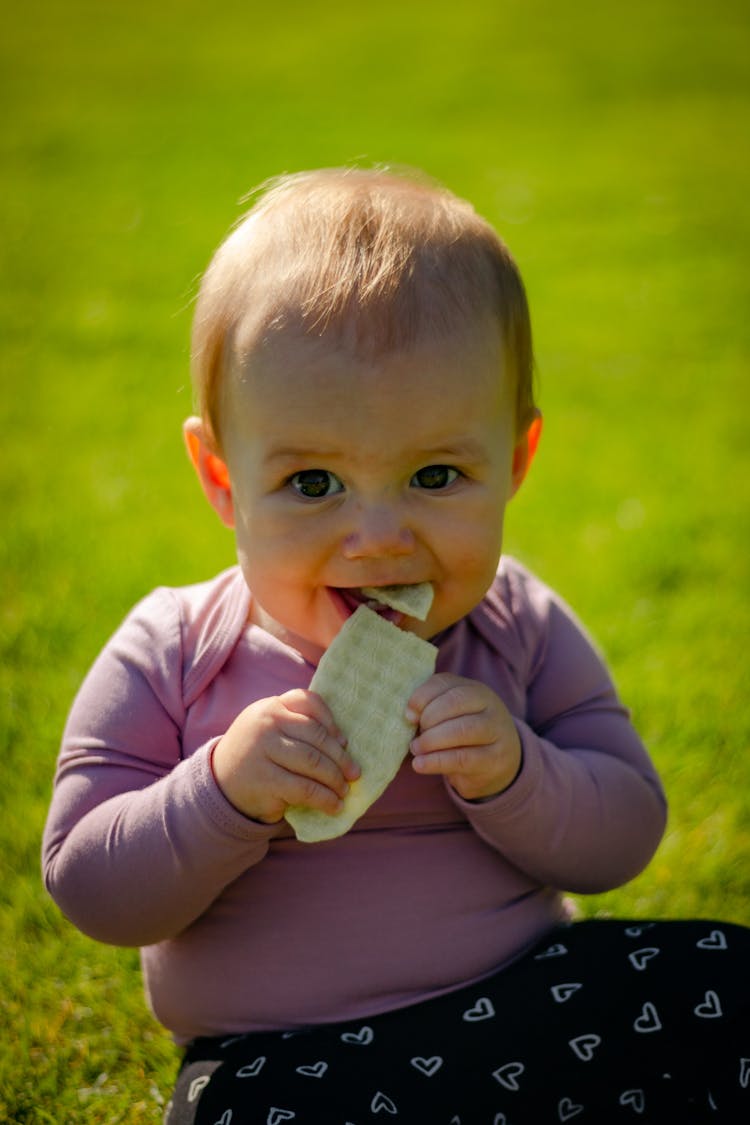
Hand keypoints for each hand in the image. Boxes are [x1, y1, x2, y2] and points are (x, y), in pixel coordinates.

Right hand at [211, 690, 359, 823]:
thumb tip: (344, 745)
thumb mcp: (270, 729)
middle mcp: (266, 724)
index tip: (344, 742)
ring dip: (335, 779)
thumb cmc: (257, 755)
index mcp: (271, 706)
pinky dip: (325, 799)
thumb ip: (298, 726)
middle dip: (340, 758)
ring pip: (314, 763)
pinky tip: (334, 805)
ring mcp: (264, 751)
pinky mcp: (266, 781)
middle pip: (316, 736)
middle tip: (354, 773)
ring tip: (344, 790)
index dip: (331, 722)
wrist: (220, 783)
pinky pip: (305, 789)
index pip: (309, 702)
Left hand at [407, 674, 521, 800]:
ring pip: (461, 730)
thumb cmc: (464, 734)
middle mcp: (489, 705)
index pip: (445, 682)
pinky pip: (463, 758)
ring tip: (416, 750)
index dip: (422, 696)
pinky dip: (436, 762)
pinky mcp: (495, 759)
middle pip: (455, 702)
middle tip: (414, 737)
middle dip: (428, 719)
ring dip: (431, 740)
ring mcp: (496, 731)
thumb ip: (431, 708)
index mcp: (474, 689)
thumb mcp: (451, 716)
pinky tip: (420, 765)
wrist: (500, 762)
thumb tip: (409, 714)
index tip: (408, 715)